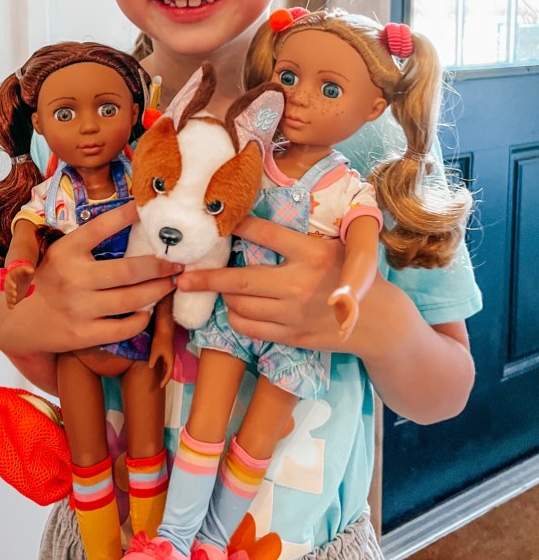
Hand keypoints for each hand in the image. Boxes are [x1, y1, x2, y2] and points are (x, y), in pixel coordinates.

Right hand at [0, 201, 182, 357]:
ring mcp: (78, 308)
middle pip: (128, 271)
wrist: (16, 322)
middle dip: (160, 265)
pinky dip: (141, 319)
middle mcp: (73, 278)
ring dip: (158, 291)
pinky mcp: (83, 335)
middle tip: (178, 261)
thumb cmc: (46, 280)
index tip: (146, 207)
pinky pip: (123, 328)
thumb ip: (86, 241)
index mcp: (66, 251)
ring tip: (171, 283)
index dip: (125, 215)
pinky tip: (149, 311)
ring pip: (131, 300)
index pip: (100, 227)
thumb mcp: (58, 253)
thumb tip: (129, 217)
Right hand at [3, 261, 34, 308]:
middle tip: (15, 294)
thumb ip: (27, 270)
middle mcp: (7, 285)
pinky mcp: (11, 297)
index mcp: (9, 277)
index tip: (15, 287)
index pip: (8, 280)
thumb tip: (32, 270)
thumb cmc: (22, 273)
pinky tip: (12, 307)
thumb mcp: (24, 270)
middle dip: (11, 292)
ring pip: (8, 295)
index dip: (11, 284)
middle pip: (7, 289)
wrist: (21, 278)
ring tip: (14, 301)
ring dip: (10, 298)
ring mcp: (9, 291)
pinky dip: (9, 304)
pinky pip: (9, 301)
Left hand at [149, 329, 174, 387]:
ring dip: (163, 373)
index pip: (168, 374)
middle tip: (159, 385)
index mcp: (170, 360)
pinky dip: (161, 367)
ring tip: (158, 379)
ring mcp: (169, 355)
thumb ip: (153, 360)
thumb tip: (150, 367)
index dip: (165, 381)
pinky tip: (156, 368)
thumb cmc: (160, 340)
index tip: (160, 387)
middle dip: (164, 379)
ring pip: (166, 367)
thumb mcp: (155, 351)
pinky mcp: (166, 352)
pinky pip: (164, 363)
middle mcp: (171, 359)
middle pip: (168, 372)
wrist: (164, 329)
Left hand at [176, 215, 360, 353]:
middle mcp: (300, 284)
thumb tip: (249, 222)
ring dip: (223, 298)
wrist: (378, 320)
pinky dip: (236, 318)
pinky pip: (251, 328)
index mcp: (312, 253)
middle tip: (182, 276)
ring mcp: (294, 314)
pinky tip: (236, 308)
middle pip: (241, 281)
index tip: (217, 223)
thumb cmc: (350, 272)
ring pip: (241, 307)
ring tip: (217, 289)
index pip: (265, 234)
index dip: (238, 226)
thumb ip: (296, 237)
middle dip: (206, 279)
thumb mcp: (331, 245)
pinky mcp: (292, 337)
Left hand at [327, 285, 358, 341]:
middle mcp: (352, 316)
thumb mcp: (339, 293)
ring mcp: (349, 319)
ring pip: (349, 328)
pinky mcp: (344, 321)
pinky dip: (344, 334)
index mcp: (353, 309)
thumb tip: (329, 302)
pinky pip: (345, 329)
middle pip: (351, 324)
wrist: (347, 294)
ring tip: (342, 340)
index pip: (351, 317)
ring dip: (346, 334)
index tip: (343, 327)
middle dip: (347, 330)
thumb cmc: (343, 293)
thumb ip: (334, 297)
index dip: (347, 323)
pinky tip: (341, 340)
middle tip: (342, 334)